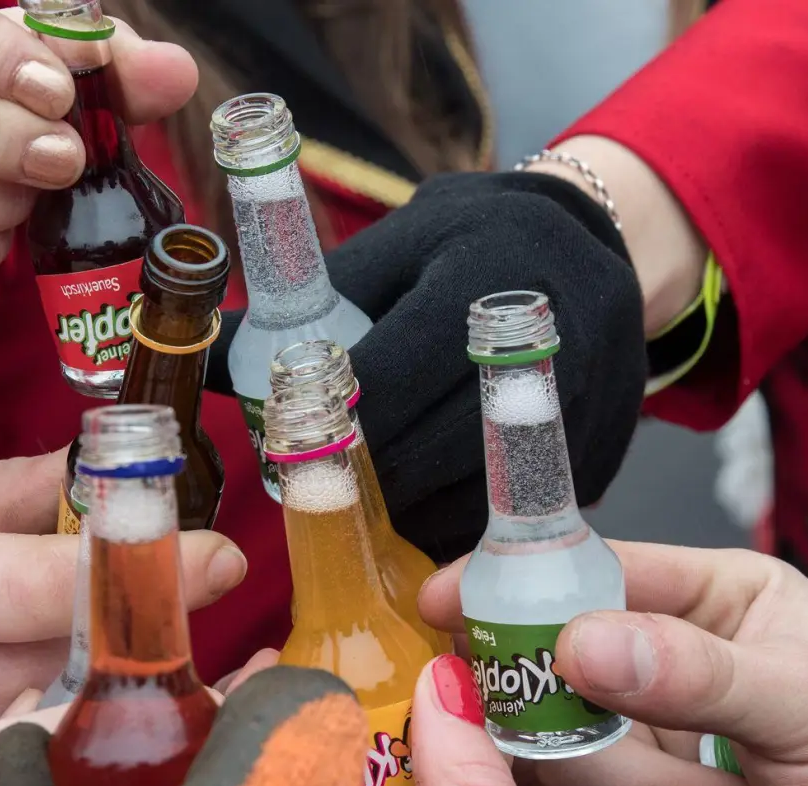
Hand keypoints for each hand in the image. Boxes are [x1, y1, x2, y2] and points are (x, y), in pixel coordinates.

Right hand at [0, 453, 246, 785]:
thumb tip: (86, 471)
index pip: (41, 588)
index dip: (147, 573)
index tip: (225, 555)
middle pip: (62, 664)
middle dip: (154, 631)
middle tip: (218, 595)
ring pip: (47, 720)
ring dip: (119, 682)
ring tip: (169, 642)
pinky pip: (7, 761)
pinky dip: (62, 727)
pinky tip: (94, 697)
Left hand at [278, 172, 644, 560]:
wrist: (594, 244)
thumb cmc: (471, 241)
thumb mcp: (395, 244)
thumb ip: (306, 302)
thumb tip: (202, 357)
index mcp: (481, 274)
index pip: (393, 377)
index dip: (336, 424)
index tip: (294, 447)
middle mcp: (548, 338)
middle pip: (437, 444)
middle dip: (368, 478)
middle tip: (321, 490)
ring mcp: (589, 399)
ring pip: (480, 493)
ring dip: (415, 512)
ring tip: (369, 508)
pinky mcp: (605, 449)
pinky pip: (522, 511)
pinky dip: (466, 522)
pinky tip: (428, 509)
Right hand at [420, 542, 807, 785]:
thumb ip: (700, 671)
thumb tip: (578, 640)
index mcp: (708, 607)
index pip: (584, 576)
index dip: (511, 587)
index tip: (444, 605)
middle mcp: (663, 683)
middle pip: (560, 699)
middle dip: (634, 757)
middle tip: (723, 783)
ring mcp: (654, 771)